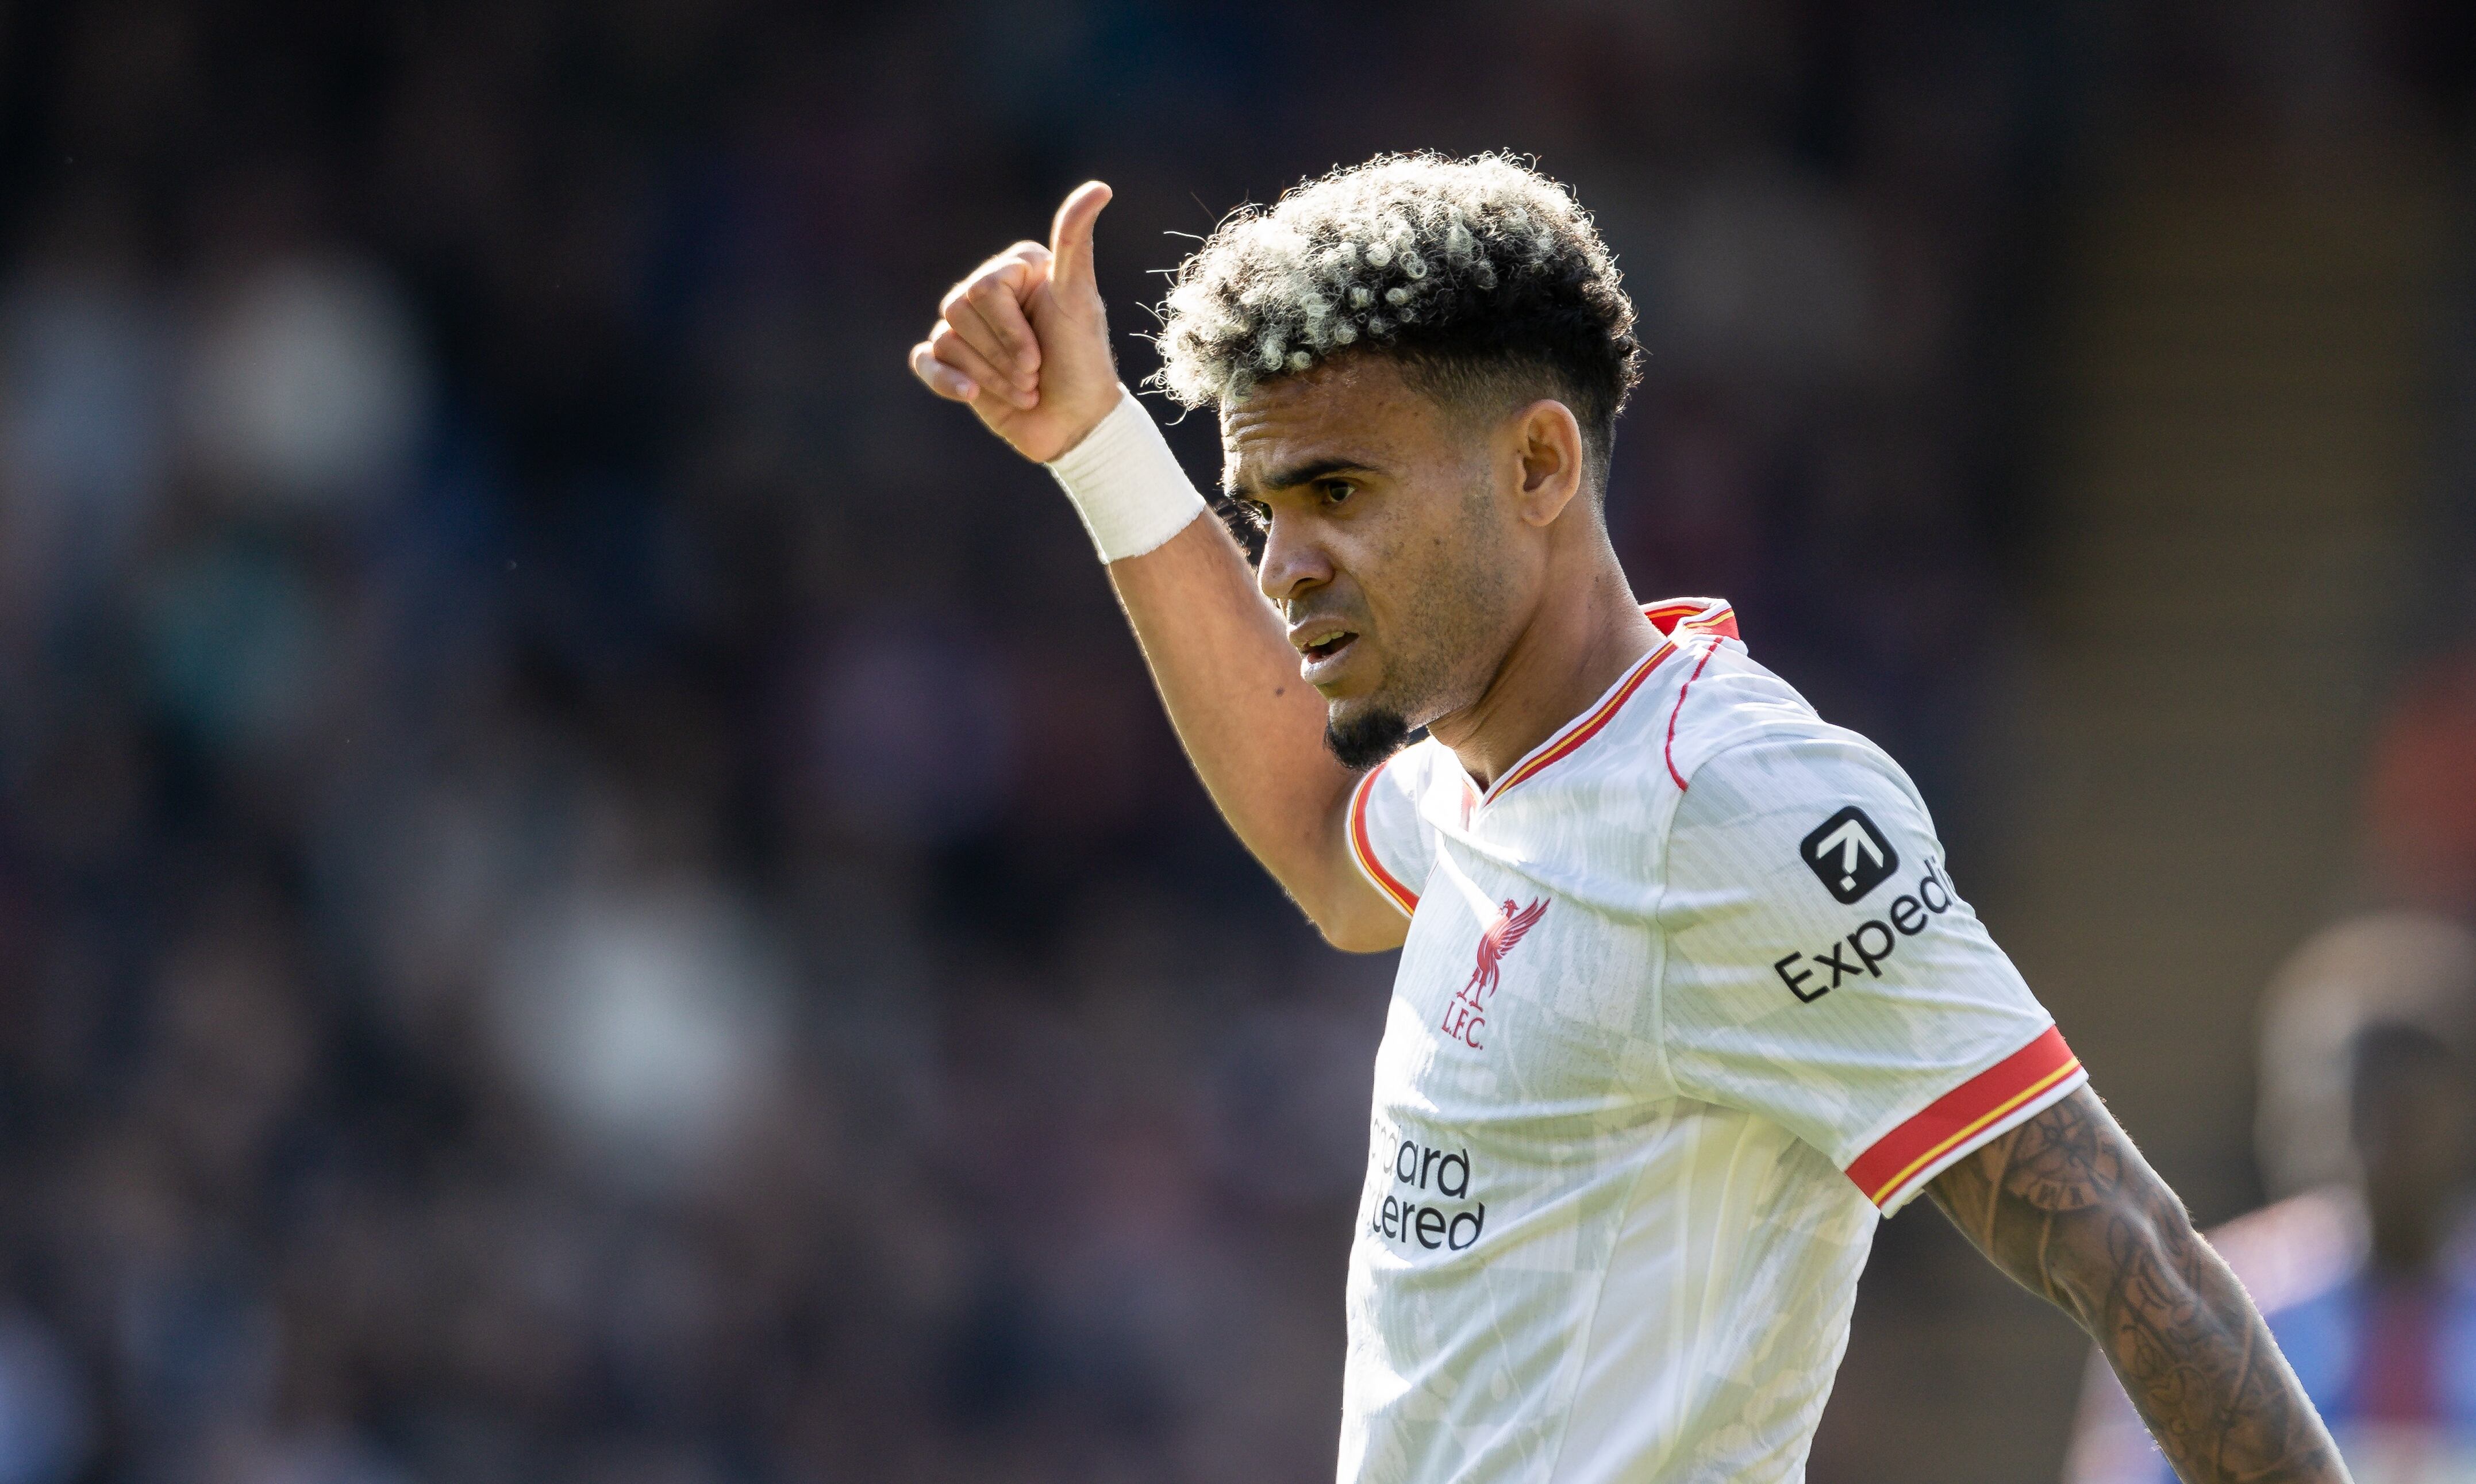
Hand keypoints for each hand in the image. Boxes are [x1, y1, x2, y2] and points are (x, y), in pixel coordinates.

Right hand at [910, 181, 1122, 463]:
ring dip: (989, 375)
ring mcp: (969, 328)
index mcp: (1015, 268)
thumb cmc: (1083, 361)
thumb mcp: (1079, 301)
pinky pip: (924, 360)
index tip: (1043, 353)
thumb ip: (1076, 244)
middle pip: (957, 310)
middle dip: (1001, 355)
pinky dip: (946, 381)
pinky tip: (972, 396)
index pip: (984, 289)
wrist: (1076, 424)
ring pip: (946, 340)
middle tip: (1035, 374)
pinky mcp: (953, 362)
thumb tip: (1099, 187)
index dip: (1010, 330)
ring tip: (1024, 389)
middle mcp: (988, 291)